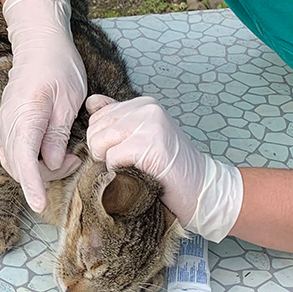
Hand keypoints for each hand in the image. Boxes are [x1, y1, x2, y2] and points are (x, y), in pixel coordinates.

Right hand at [0, 0, 85, 212]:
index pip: (23, 158)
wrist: (39, 44)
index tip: (40, 204)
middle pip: (17, 165)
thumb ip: (58, 134)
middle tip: (73, 163)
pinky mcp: (6, 123)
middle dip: (43, 177)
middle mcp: (8, 120)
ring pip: (13, 161)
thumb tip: (50, 164)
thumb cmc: (59, 66)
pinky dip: (29, 161)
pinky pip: (12, 151)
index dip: (32, 185)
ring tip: (66, 158)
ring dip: (37, 170)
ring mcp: (3, 122)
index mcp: (26, 112)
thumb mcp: (69, 99)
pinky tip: (50, 154)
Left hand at [86, 94, 243, 241]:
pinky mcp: (151, 144)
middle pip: (94, 129)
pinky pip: (112, 158)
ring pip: (99, 142)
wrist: (201, 188)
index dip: (102, 141)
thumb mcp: (141, 134)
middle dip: (102, 152)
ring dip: (110, 162)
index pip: (97, 116)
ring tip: (133, 167)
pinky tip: (139, 173)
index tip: (123, 152)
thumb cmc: (169, 168)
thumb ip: (117, 118)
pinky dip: (119, 171)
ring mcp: (150, 124)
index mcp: (143, 103)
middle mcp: (146, 108)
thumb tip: (91, 102)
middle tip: (127, 163)